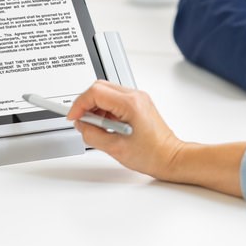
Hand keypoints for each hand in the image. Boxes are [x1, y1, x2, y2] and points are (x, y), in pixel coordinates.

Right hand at [67, 81, 245, 195]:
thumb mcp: (115, 148)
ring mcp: (138, 98)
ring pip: (106, 91)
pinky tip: (107, 125)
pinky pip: (115, 99)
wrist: (171, 158)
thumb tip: (81, 125)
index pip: (95, 92)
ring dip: (96, 107)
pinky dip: (105, 109)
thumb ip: (92, 134)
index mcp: (130, 104)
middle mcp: (135, 96)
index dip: (79, 104)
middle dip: (86, 103)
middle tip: (82, 121)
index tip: (73, 117)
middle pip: (99, 87)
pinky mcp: (138, 104)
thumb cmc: (152, 155)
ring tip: (98, 127)